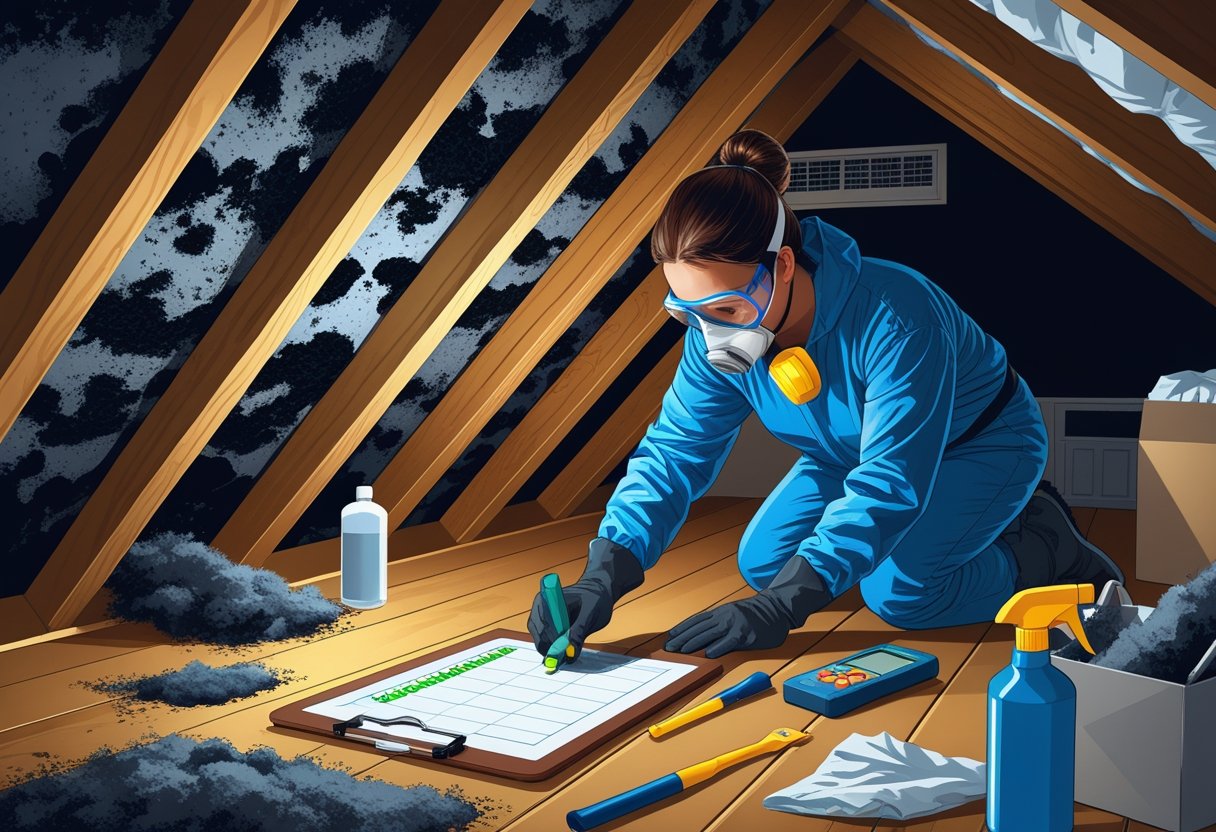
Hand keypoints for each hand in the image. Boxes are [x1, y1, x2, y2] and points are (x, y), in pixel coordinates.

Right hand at [528, 537, 644, 658]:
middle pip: (539, 635)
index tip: (565, 651)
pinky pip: (545, 644)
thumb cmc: (595, 598)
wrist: (597, 593)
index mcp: (548, 598)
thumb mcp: (591, 613)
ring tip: (572, 652)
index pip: (544, 623)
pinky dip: (555, 650)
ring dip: (554, 651)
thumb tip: (570, 652)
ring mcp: (540, 619)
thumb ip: (579, 631)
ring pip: (541, 643)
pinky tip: (567, 650)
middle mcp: (539, 608)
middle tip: (570, 657)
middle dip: (553, 649)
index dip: (553, 640)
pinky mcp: (545, 628)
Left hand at [665, 555, 830, 658]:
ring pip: (710, 634)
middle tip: (669, 647)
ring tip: (682, 650)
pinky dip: (718, 648)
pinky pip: (730, 641)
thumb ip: (719, 623)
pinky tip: (708, 654)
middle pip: (699, 628)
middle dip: (682, 638)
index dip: (682, 629)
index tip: (670, 637)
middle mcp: (724, 616)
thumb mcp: (734, 614)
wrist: (777, 608)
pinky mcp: (746, 634)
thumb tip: (703, 636)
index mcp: (720, 612)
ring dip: (694, 643)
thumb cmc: (755, 614)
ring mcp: (735, 624)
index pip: (696, 620)